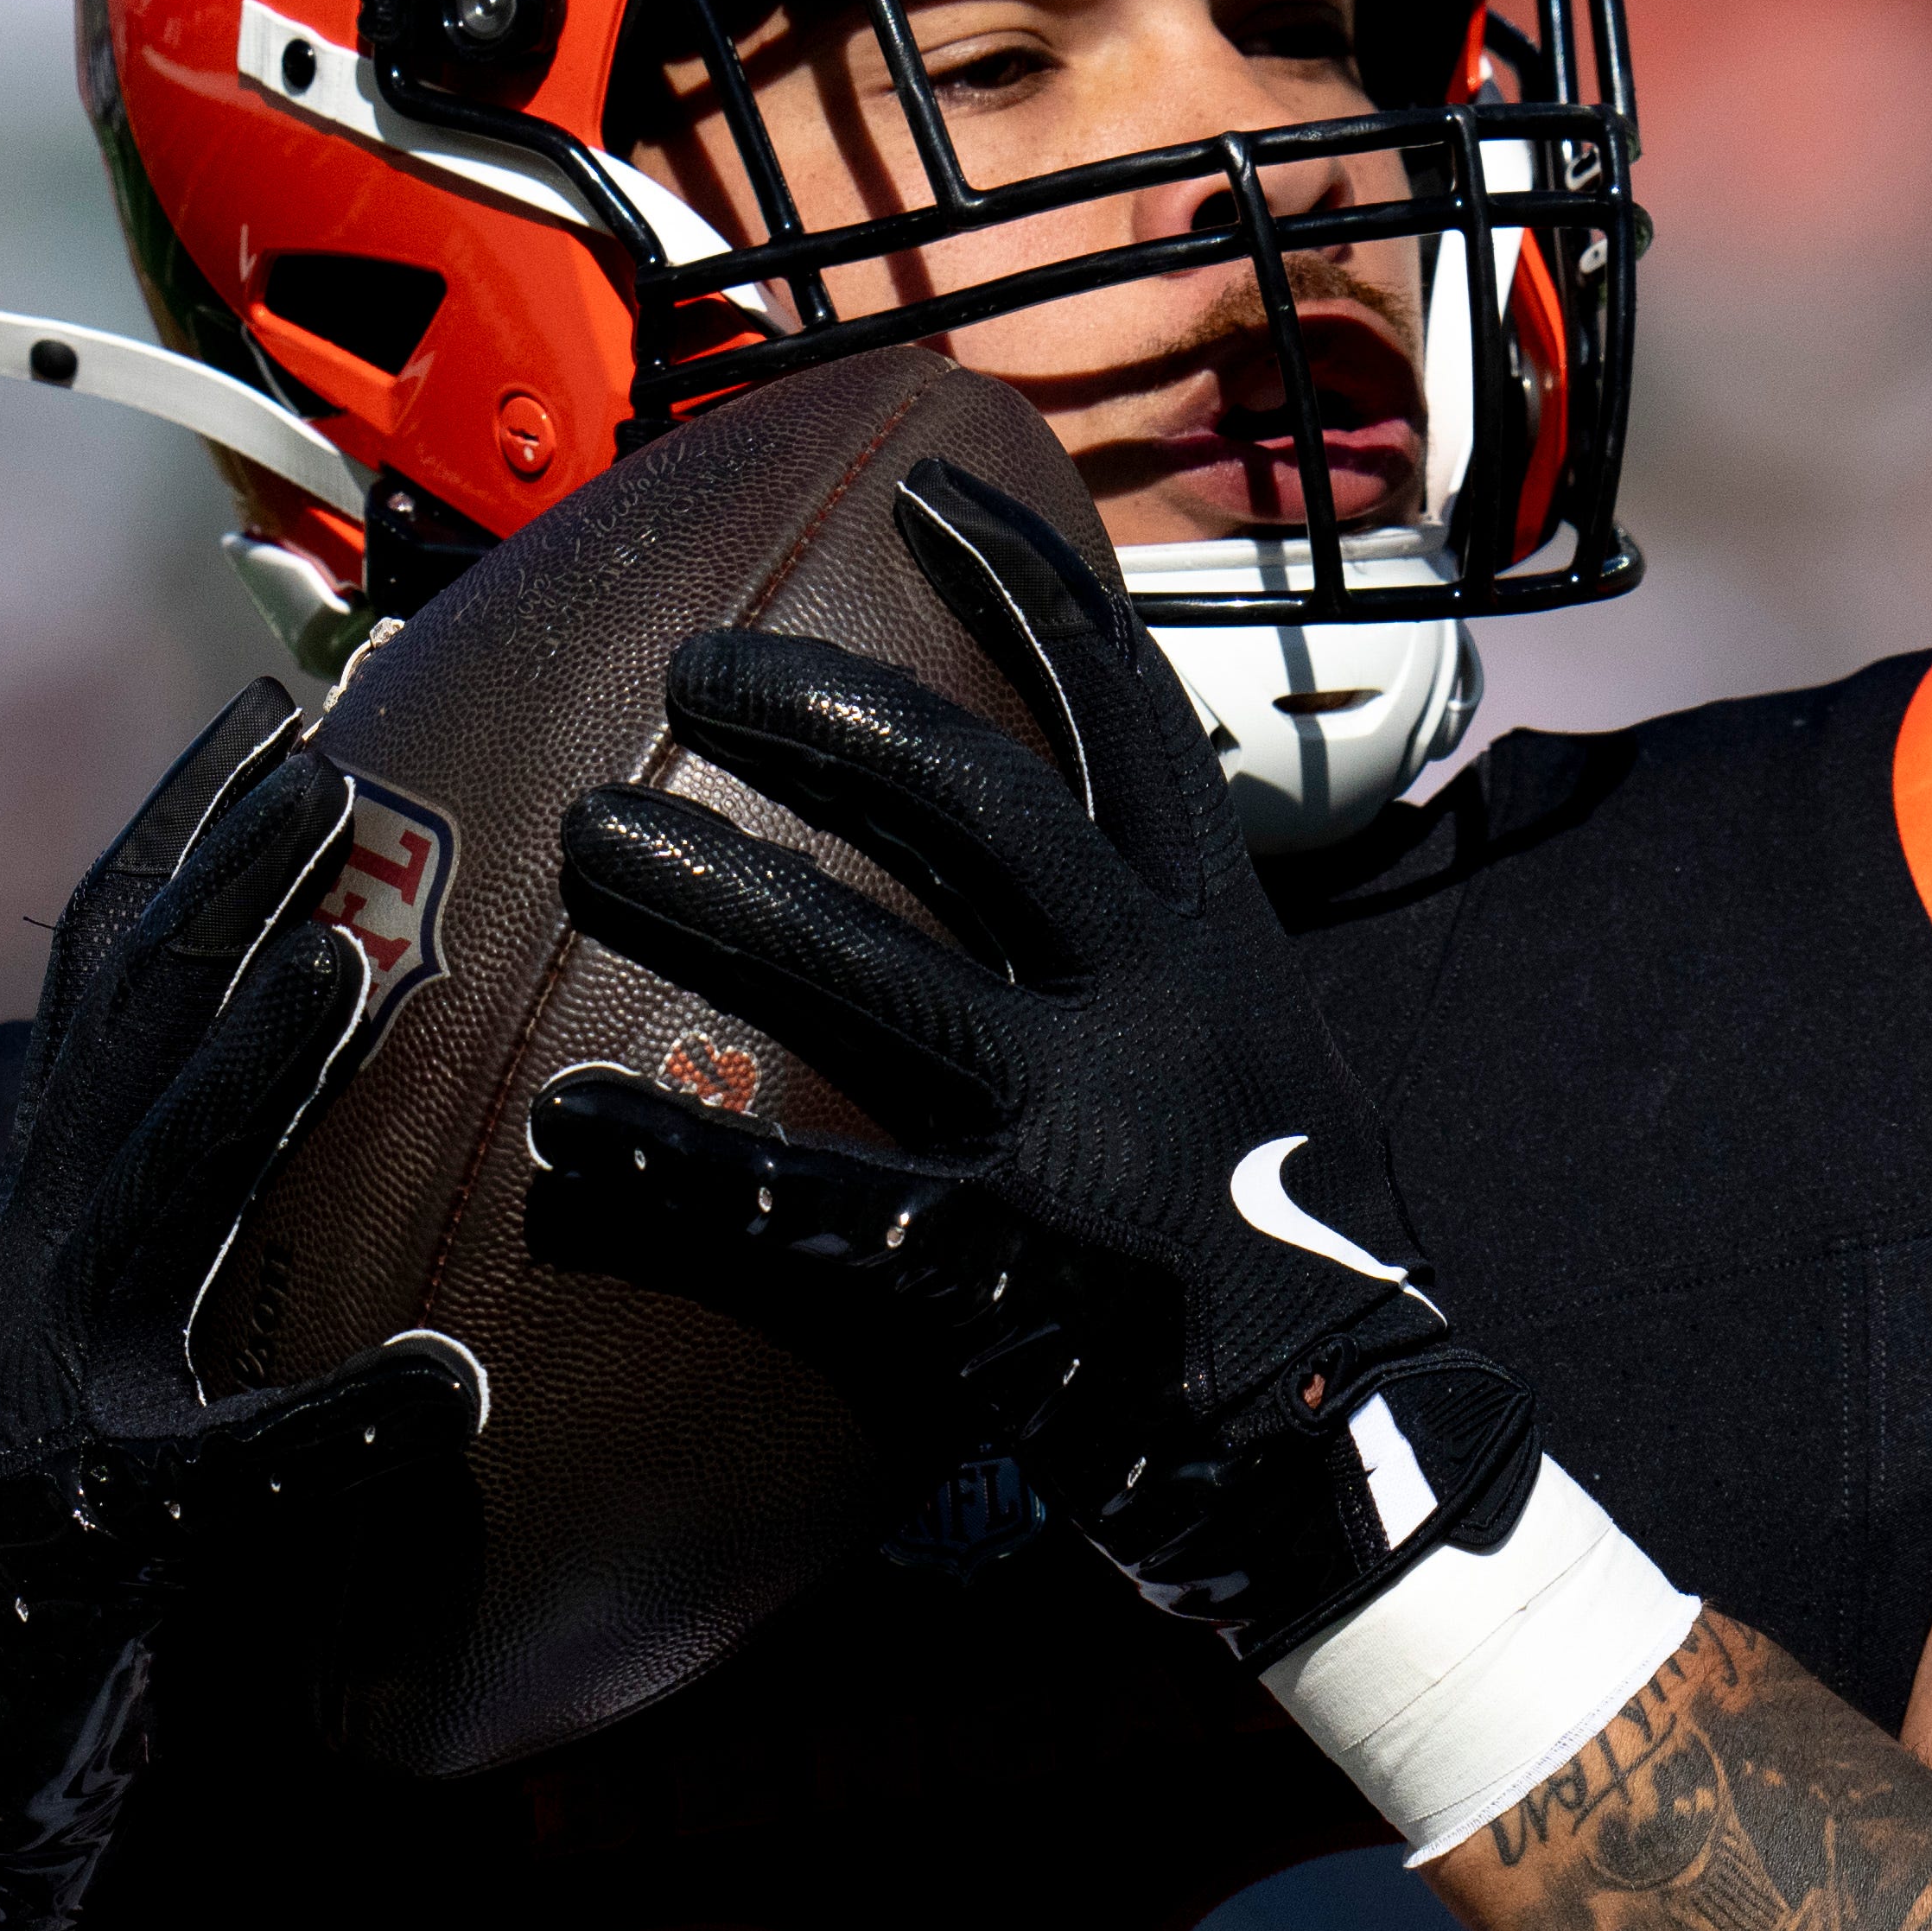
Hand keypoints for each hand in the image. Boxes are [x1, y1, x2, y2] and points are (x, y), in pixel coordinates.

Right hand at [0, 685, 481, 1930]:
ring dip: (243, 1074)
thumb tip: (292, 1117)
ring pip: (150, 1196)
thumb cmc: (42, 1554)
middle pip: (120, 1032)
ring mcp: (55, 1387)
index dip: (181, 836)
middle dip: (218, 882)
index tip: (272, 712)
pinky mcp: (94, 1529)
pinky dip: (334, 1426)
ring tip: (345, 954)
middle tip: (321, 745)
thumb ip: (184, 1233)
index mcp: (53, 1212)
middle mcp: (40, 1267)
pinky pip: (226, 1472)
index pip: (106, 975)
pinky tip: (450, 1385)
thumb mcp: (120, 1352)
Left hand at [536, 465, 1694, 1850]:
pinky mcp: (1022, 1265)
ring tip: (585, 833)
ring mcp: (1094, 1128)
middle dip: (825, 715)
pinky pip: (819, 1198)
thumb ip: (1160, 953)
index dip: (1027, 588)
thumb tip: (1056, 856)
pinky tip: (568, 1128)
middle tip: (691, 673)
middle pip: (978, 799)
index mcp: (1218, 935)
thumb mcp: (1261, 1053)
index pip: (1126, 712)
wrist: (1363, 1441)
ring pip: (877, 966)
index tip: (925, 489)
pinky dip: (683, 1157)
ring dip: (716, 889)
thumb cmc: (1281, 1243)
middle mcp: (1162, 999)